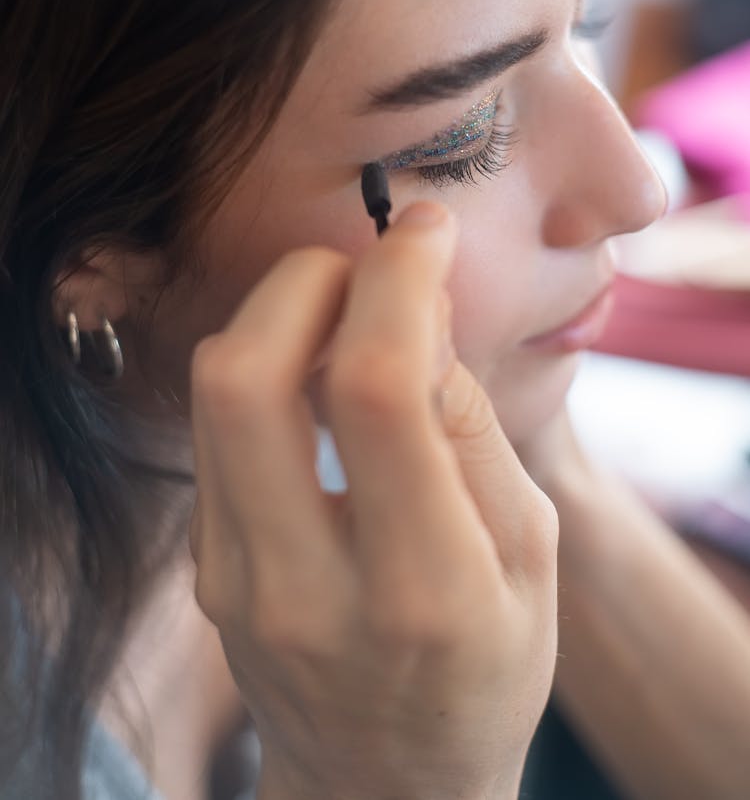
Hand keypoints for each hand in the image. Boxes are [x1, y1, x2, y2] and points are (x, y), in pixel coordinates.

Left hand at [189, 202, 557, 799]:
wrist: (384, 780)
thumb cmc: (487, 663)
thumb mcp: (529, 552)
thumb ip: (472, 429)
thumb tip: (418, 311)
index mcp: (423, 590)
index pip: (378, 393)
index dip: (398, 283)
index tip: (426, 233)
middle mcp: (305, 587)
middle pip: (249, 376)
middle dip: (309, 280)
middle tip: (367, 268)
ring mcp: (235, 582)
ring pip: (216, 390)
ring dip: (280, 313)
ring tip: (347, 314)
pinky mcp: (205, 568)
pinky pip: (216, 428)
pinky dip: (267, 366)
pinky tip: (317, 376)